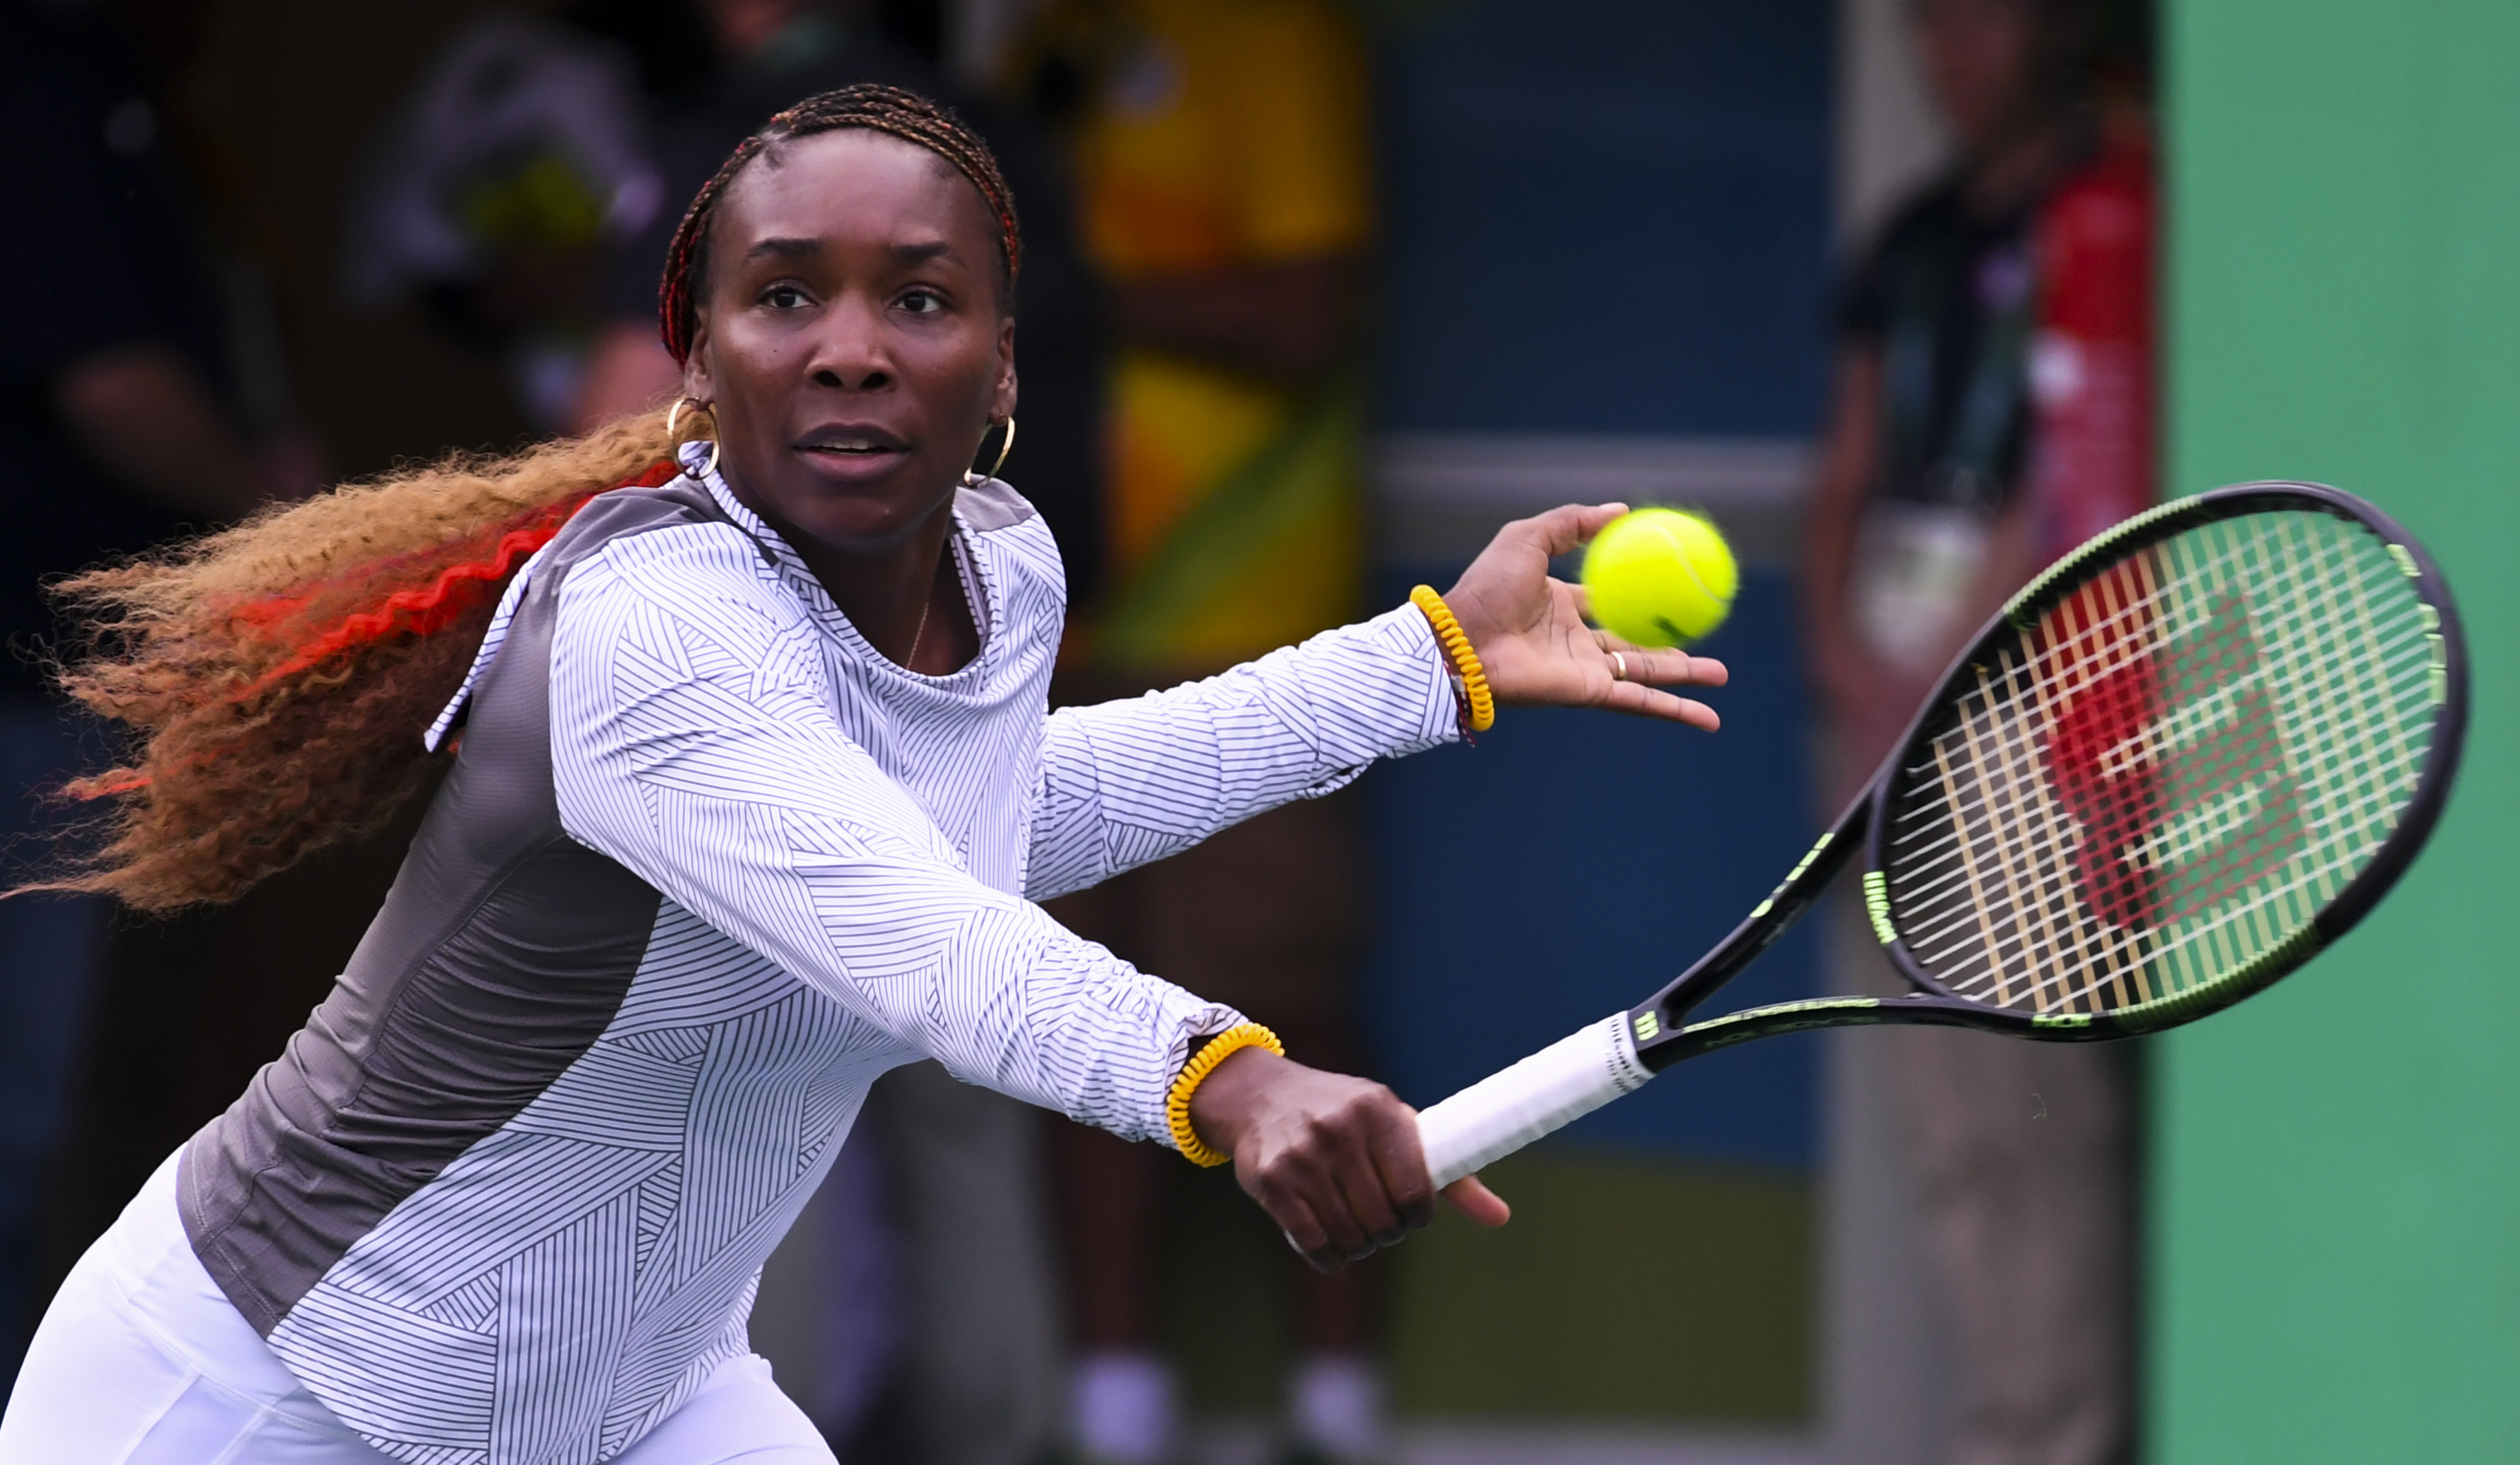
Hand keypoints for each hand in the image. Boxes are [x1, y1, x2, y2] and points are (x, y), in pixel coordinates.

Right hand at [1188, 1046, 1508, 1271]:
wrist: (1260, 1097)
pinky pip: (1312, 1243)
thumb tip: (1501, 1217)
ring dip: (1357, 1247)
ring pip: (1349, 1236)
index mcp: (1378, 1111)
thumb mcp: (1394, 1127)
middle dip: (1385, 1233)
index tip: (1410, 1213)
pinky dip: (1327, 1258)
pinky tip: (1329, 1248)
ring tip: (1354, 1232)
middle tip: (1379, 1224)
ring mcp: (1302, 1156)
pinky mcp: (1270, 1180)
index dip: (1418, 1215)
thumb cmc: (1342, 1116)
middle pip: (1382, 1221)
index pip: (1416, 1190)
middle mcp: (1340, 1130)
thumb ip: (1447, 1173)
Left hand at [1442, 504, 1728, 729]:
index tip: (1668, 584)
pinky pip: (1639, 700)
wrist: (1464, 639)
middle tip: (1705, 631)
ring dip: (1685, 676)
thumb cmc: (1487, 587)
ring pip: (1645, 672)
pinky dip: (1674, 710)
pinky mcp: (1589, 693)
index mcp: (1560, 604)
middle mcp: (1576, 639)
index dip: (1634, 592)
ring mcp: (1584, 668)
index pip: (1605, 600)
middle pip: (1635, 640)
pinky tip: (1709, 718)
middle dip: (1671, 641)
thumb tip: (1621, 510)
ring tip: (1723, 676)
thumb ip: (1572, 523)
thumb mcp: (1528, 537)